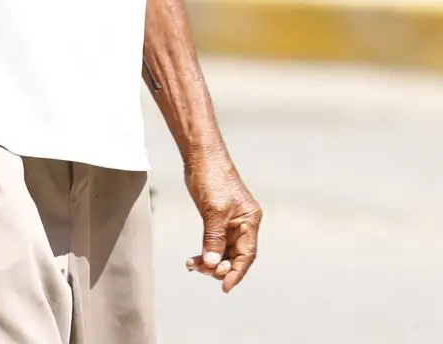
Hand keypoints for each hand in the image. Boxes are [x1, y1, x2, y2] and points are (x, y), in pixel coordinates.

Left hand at [183, 150, 261, 291]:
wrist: (201, 155)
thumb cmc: (212, 178)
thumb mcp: (214, 211)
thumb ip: (214, 239)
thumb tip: (213, 265)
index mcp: (250, 221)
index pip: (247, 255)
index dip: (236, 272)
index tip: (224, 287)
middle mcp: (243, 223)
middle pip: (235, 255)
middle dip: (219, 267)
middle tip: (201, 270)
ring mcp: (230, 221)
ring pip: (223, 251)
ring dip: (210, 261)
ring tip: (192, 264)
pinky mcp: (217, 218)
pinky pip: (214, 242)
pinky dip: (206, 252)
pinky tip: (194, 259)